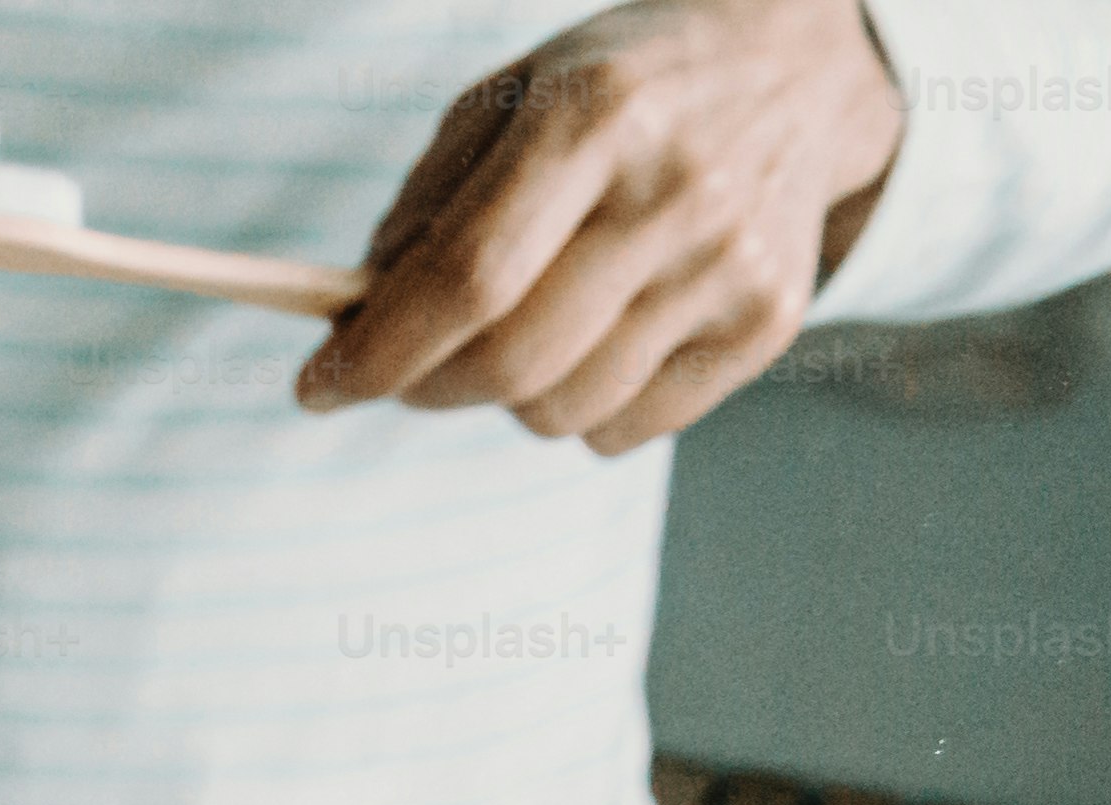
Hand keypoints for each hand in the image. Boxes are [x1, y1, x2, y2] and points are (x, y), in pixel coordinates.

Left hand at [301, 0, 906, 451]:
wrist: (794, 67)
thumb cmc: (618, 90)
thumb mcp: (511, 102)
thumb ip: (422, 212)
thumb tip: (350, 330)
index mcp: (597, 118)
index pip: (468, 277)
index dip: (378, 352)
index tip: (316, 388)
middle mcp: (677, 192)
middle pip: (511, 363)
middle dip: (424, 387)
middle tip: (400, 372)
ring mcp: (732, 263)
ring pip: (561, 412)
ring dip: (506, 396)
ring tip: (522, 325)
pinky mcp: (768, 322)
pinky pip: (624, 430)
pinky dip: (579, 410)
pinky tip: (597, 335)